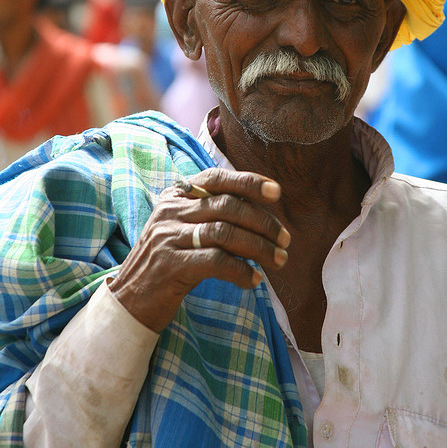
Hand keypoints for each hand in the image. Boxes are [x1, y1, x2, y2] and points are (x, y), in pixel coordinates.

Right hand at [108, 168, 289, 331]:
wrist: (128, 301)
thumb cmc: (166, 264)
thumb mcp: (183, 230)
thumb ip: (211, 215)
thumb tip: (258, 213)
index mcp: (175, 197)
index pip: (217, 178)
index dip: (249, 182)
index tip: (277, 192)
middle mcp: (170, 211)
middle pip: (227, 206)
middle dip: (263, 222)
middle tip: (286, 240)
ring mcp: (168, 236)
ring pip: (225, 232)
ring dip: (259, 247)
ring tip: (278, 260)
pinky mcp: (170, 265)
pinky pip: (216, 261)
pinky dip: (241, 270)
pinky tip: (254, 280)